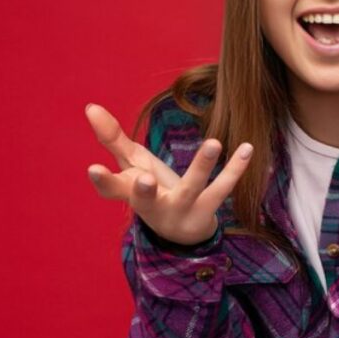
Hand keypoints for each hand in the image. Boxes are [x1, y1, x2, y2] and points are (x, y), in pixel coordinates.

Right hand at [84, 103, 253, 245]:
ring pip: (192, 189)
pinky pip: (223, 189)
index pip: (111, 189)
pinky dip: (236, 168)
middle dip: (145, 190)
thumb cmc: (151, 191)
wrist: (181, 232)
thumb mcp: (132, 165)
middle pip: (147, 200)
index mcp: (131, 194)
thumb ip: (113, 138)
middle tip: (146, 179)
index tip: (93, 168)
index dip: (102, 181)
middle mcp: (153, 207)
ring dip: (201, 167)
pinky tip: (248, 148)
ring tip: (213, 142)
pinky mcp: (207, 211)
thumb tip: (90, 105)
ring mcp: (181, 210)